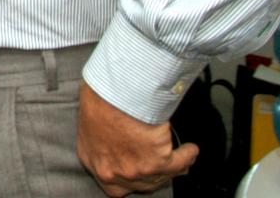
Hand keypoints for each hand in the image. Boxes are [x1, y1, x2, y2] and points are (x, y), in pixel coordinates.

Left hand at [77, 82, 198, 195]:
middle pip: (141, 183)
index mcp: (93, 161)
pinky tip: (190, 149)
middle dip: (153, 174)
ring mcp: (134, 171)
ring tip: (181, 153)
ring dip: (173, 164)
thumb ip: (101, 139)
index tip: (139, 170)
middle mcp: (112, 172)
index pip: (114, 186)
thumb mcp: (90, 121)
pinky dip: (186, 155)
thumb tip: (115, 136)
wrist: (110, 93)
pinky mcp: (156, 163)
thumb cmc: (98, 99)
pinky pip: (178, 164)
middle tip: (162, 162)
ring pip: (161, 176)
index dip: (130, 180)